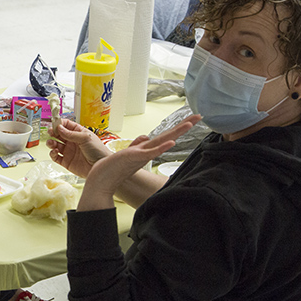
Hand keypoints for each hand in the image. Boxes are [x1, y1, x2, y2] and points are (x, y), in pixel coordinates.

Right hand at [46, 119, 108, 177]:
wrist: (100, 166)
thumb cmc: (98, 150)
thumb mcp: (85, 138)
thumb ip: (71, 134)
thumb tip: (59, 128)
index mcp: (78, 133)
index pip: (66, 125)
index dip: (59, 124)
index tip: (54, 124)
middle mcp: (72, 141)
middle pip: (59, 134)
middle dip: (53, 132)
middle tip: (51, 132)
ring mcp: (69, 152)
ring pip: (55, 145)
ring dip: (51, 143)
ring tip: (51, 143)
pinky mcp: (66, 162)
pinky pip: (55, 157)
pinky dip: (52, 154)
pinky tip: (55, 151)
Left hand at [77, 114, 200, 210]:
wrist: (100, 183)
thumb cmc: (111, 169)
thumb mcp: (126, 153)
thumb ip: (137, 145)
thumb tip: (145, 137)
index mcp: (145, 150)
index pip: (164, 136)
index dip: (177, 128)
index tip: (190, 119)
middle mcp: (146, 152)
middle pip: (168, 136)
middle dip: (183, 126)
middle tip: (199, 116)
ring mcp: (141, 155)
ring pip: (162, 142)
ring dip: (176, 133)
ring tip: (190, 124)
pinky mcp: (134, 158)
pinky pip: (150, 153)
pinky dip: (161, 148)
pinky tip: (171, 143)